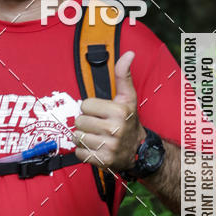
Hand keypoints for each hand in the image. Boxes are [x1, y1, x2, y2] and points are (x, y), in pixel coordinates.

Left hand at [73, 50, 144, 171]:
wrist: (139, 150)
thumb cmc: (129, 121)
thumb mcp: (128, 97)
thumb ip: (123, 75)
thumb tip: (128, 54)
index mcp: (118, 111)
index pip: (85, 105)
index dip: (90, 109)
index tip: (100, 113)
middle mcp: (115, 129)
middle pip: (79, 122)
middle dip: (85, 123)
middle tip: (97, 126)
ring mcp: (109, 146)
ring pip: (77, 137)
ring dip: (83, 138)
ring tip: (96, 137)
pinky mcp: (103, 161)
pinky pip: (79, 153)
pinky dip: (84, 152)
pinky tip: (95, 148)